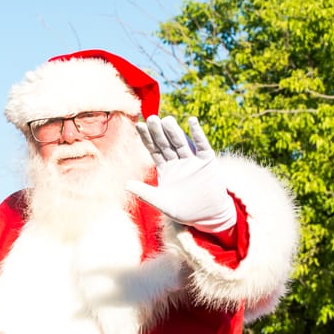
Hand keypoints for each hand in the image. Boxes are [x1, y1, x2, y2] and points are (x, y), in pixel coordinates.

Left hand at [126, 115, 236, 232]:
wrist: (208, 216)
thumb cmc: (184, 210)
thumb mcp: (162, 202)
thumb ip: (145, 193)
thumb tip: (125, 185)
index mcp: (165, 167)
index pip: (154, 149)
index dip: (147, 138)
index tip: (139, 125)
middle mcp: (178, 160)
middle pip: (166, 143)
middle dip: (158, 132)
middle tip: (151, 118)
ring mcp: (192, 160)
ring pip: (181, 143)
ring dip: (174, 131)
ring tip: (167, 120)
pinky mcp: (207, 161)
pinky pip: (202, 146)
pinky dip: (198, 134)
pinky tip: (192, 121)